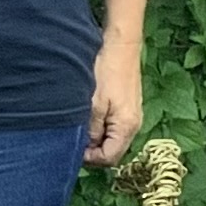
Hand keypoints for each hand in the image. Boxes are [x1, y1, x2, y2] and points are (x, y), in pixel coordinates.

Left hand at [84, 39, 142, 168]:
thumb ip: (90, 130)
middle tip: (72, 138)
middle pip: (111, 151)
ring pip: (110, 139)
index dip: (89, 158)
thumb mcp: (93, 104)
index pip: (109, 158)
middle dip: (91, 149)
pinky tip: (87, 117)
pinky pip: (112, 127)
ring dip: (94, 138)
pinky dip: (99, 127)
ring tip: (79, 125)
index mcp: (126, 127)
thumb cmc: (107, 72)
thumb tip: (85, 148)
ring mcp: (131, 117)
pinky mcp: (127, 109)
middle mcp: (133, 126)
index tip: (72, 148)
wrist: (120, 46)